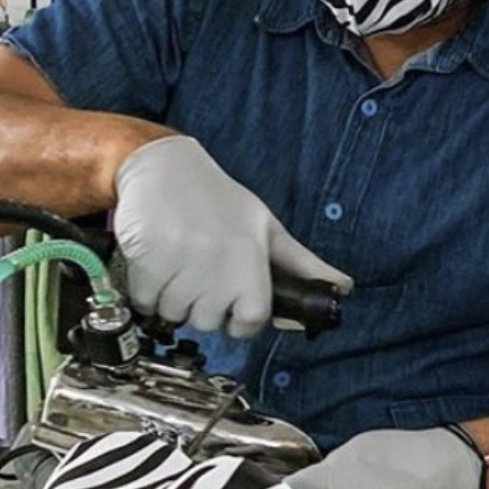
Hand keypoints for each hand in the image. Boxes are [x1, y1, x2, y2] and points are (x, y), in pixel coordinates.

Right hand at [114, 135, 351, 339]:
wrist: (162, 167)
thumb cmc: (215, 199)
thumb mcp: (264, 226)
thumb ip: (301, 263)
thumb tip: (344, 287)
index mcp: (252, 255)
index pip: (252, 320)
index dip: (239, 320)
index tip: (230, 306)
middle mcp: (219, 261)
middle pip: (209, 322)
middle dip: (201, 307)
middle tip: (198, 275)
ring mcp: (181, 261)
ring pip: (175, 314)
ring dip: (171, 299)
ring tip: (176, 265)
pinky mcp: (147, 259)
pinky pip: (145, 302)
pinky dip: (145, 291)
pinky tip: (155, 263)